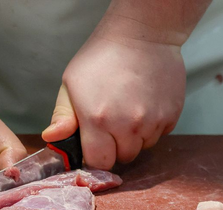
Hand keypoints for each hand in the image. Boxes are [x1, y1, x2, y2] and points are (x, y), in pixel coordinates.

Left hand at [42, 28, 185, 168]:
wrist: (143, 34)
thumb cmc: (102, 56)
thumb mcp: (71, 83)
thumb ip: (62, 117)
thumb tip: (52, 139)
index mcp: (98, 120)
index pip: (99, 163)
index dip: (96, 156)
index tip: (96, 145)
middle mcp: (127, 126)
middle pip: (123, 158)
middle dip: (117, 147)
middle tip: (113, 122)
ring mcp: (152, 123)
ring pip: (143, 147)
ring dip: (136, 137)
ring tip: (130, 109)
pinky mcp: (171, 117)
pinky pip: (160, 135)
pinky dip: (153, 126)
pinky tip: (145, 104)